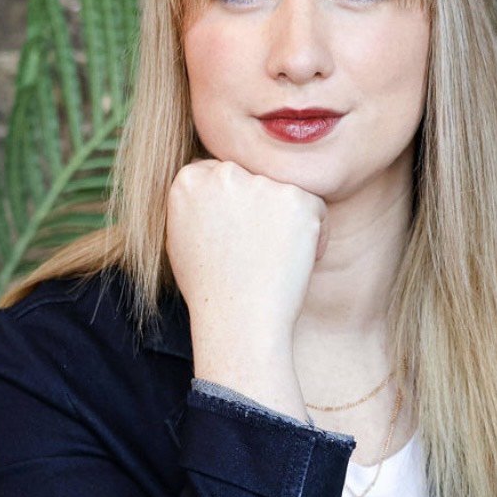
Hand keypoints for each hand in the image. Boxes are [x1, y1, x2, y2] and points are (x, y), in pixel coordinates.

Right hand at [165, 157, 327, 347]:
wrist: (239, 321)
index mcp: (188, 181)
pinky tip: (293, 263)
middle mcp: (223, 174)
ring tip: (272, 260)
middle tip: (257, 252)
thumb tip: (208, 185)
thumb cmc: (210, 290)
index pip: (221, 176)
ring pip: (286, 192)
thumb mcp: (180, 240)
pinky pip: (315, 210)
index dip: (234, 209)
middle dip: (261, 209)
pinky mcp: (298, 199)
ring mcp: (262, 184)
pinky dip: (313, 236)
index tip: (236, 240)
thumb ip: (194, 204)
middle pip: (256, 178)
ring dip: (287, 222)